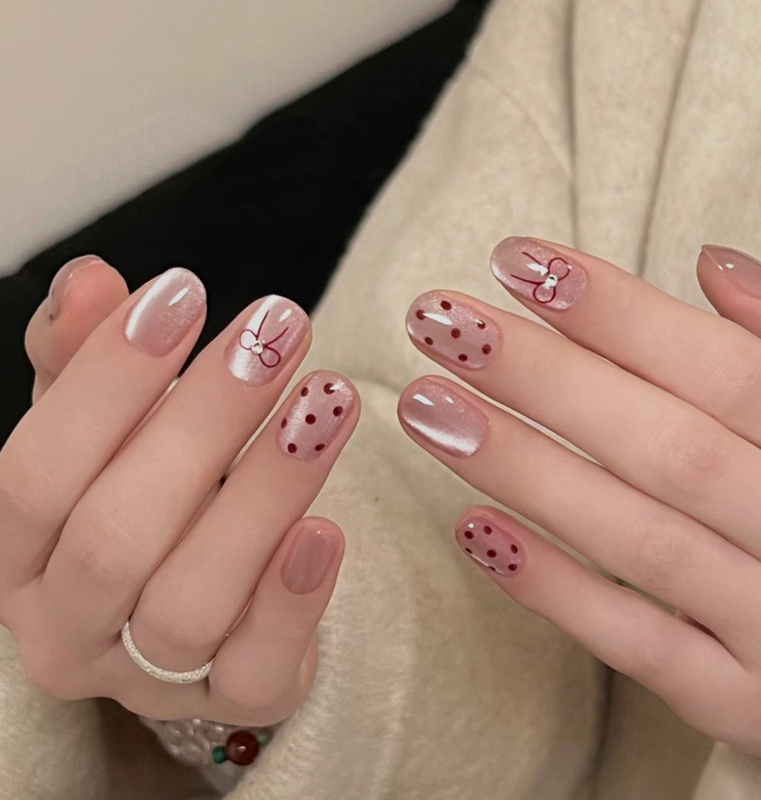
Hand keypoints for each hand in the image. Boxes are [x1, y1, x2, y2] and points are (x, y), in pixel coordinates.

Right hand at [0, 256, 357, 725]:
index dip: (107, 379)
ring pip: (190, 603)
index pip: (36, 470)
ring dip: (264, 494)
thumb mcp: (97, 422)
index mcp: (2, 554)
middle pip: (116, 535)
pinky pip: (256, 671)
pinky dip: (291, 601)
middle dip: (202, 422)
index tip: (182, 293)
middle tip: (274, 334)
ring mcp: (142, 678)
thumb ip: (82, 357)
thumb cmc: (133, 486)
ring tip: (325, 404)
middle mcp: (59, 627)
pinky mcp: (231, 700)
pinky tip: (326, 528)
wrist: (187, 579)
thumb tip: (90, 281)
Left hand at [399, 238, 760, 753]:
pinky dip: (559, 590)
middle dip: (545, 378)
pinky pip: (643, 649)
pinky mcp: (740, 704)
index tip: (517, 263)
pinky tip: (473, 531)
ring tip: (427, 406)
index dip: (620, 312)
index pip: (723, 370)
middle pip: (666, 447)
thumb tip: (715, 264)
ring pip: (641, 540)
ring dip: (526, 470)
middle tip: (438, 322)